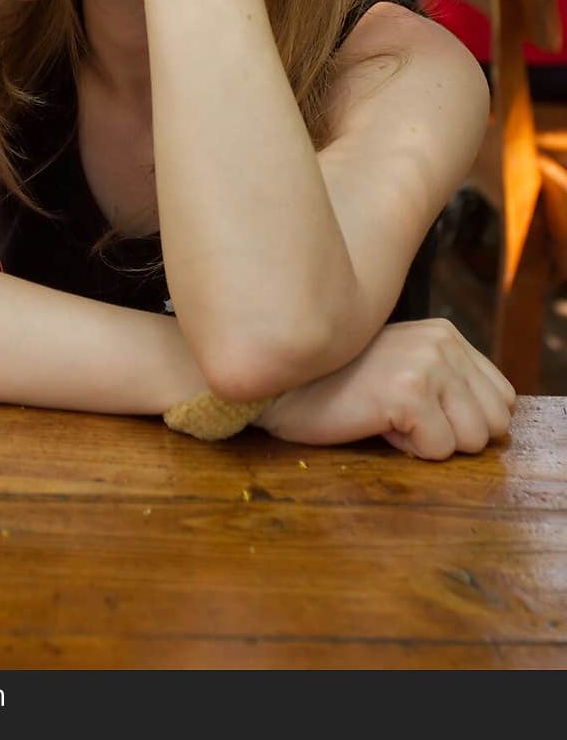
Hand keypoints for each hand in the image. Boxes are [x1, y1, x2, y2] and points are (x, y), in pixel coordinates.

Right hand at [255, 319, 515, 459]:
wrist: (283, 387)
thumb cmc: (340, 387)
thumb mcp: (405, 368)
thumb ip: (449, 383)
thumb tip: (493, 425)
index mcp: (446, 334)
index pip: (503, 401)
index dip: (463, 421)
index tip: (417, 410)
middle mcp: (442, 342)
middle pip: (494, 424)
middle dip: (452, 435)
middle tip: (401, 416)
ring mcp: (427, 364)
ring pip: (472, 441)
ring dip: (430, 443)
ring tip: (388, 417)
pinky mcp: (409, 392)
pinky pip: (439, 450)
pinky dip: (407, 451)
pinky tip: (375, 422)